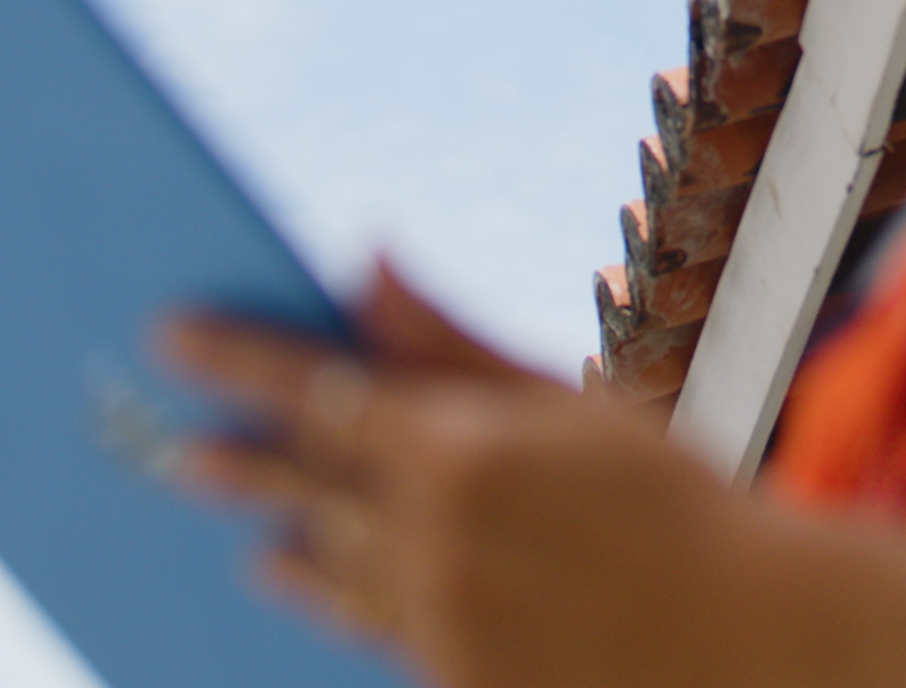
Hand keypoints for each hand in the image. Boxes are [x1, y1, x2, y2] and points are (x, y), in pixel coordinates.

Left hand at [161, 261, 905, 687]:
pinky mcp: (445, 679)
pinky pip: (363, 629)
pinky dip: (328, 594)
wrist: (743, 642)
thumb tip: (357, 260)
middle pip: (294, 488)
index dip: (231, 361)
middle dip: (228, 458)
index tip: (164, 332)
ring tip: (239, 522)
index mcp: (454, 453)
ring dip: (272, 536)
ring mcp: (429, 622)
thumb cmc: (669, 503)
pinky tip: (298, 578)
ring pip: (323, 567)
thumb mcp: (567, 404)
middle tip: (163, 443)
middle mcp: (423, 541)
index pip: (309, 391)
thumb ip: (448, 338)